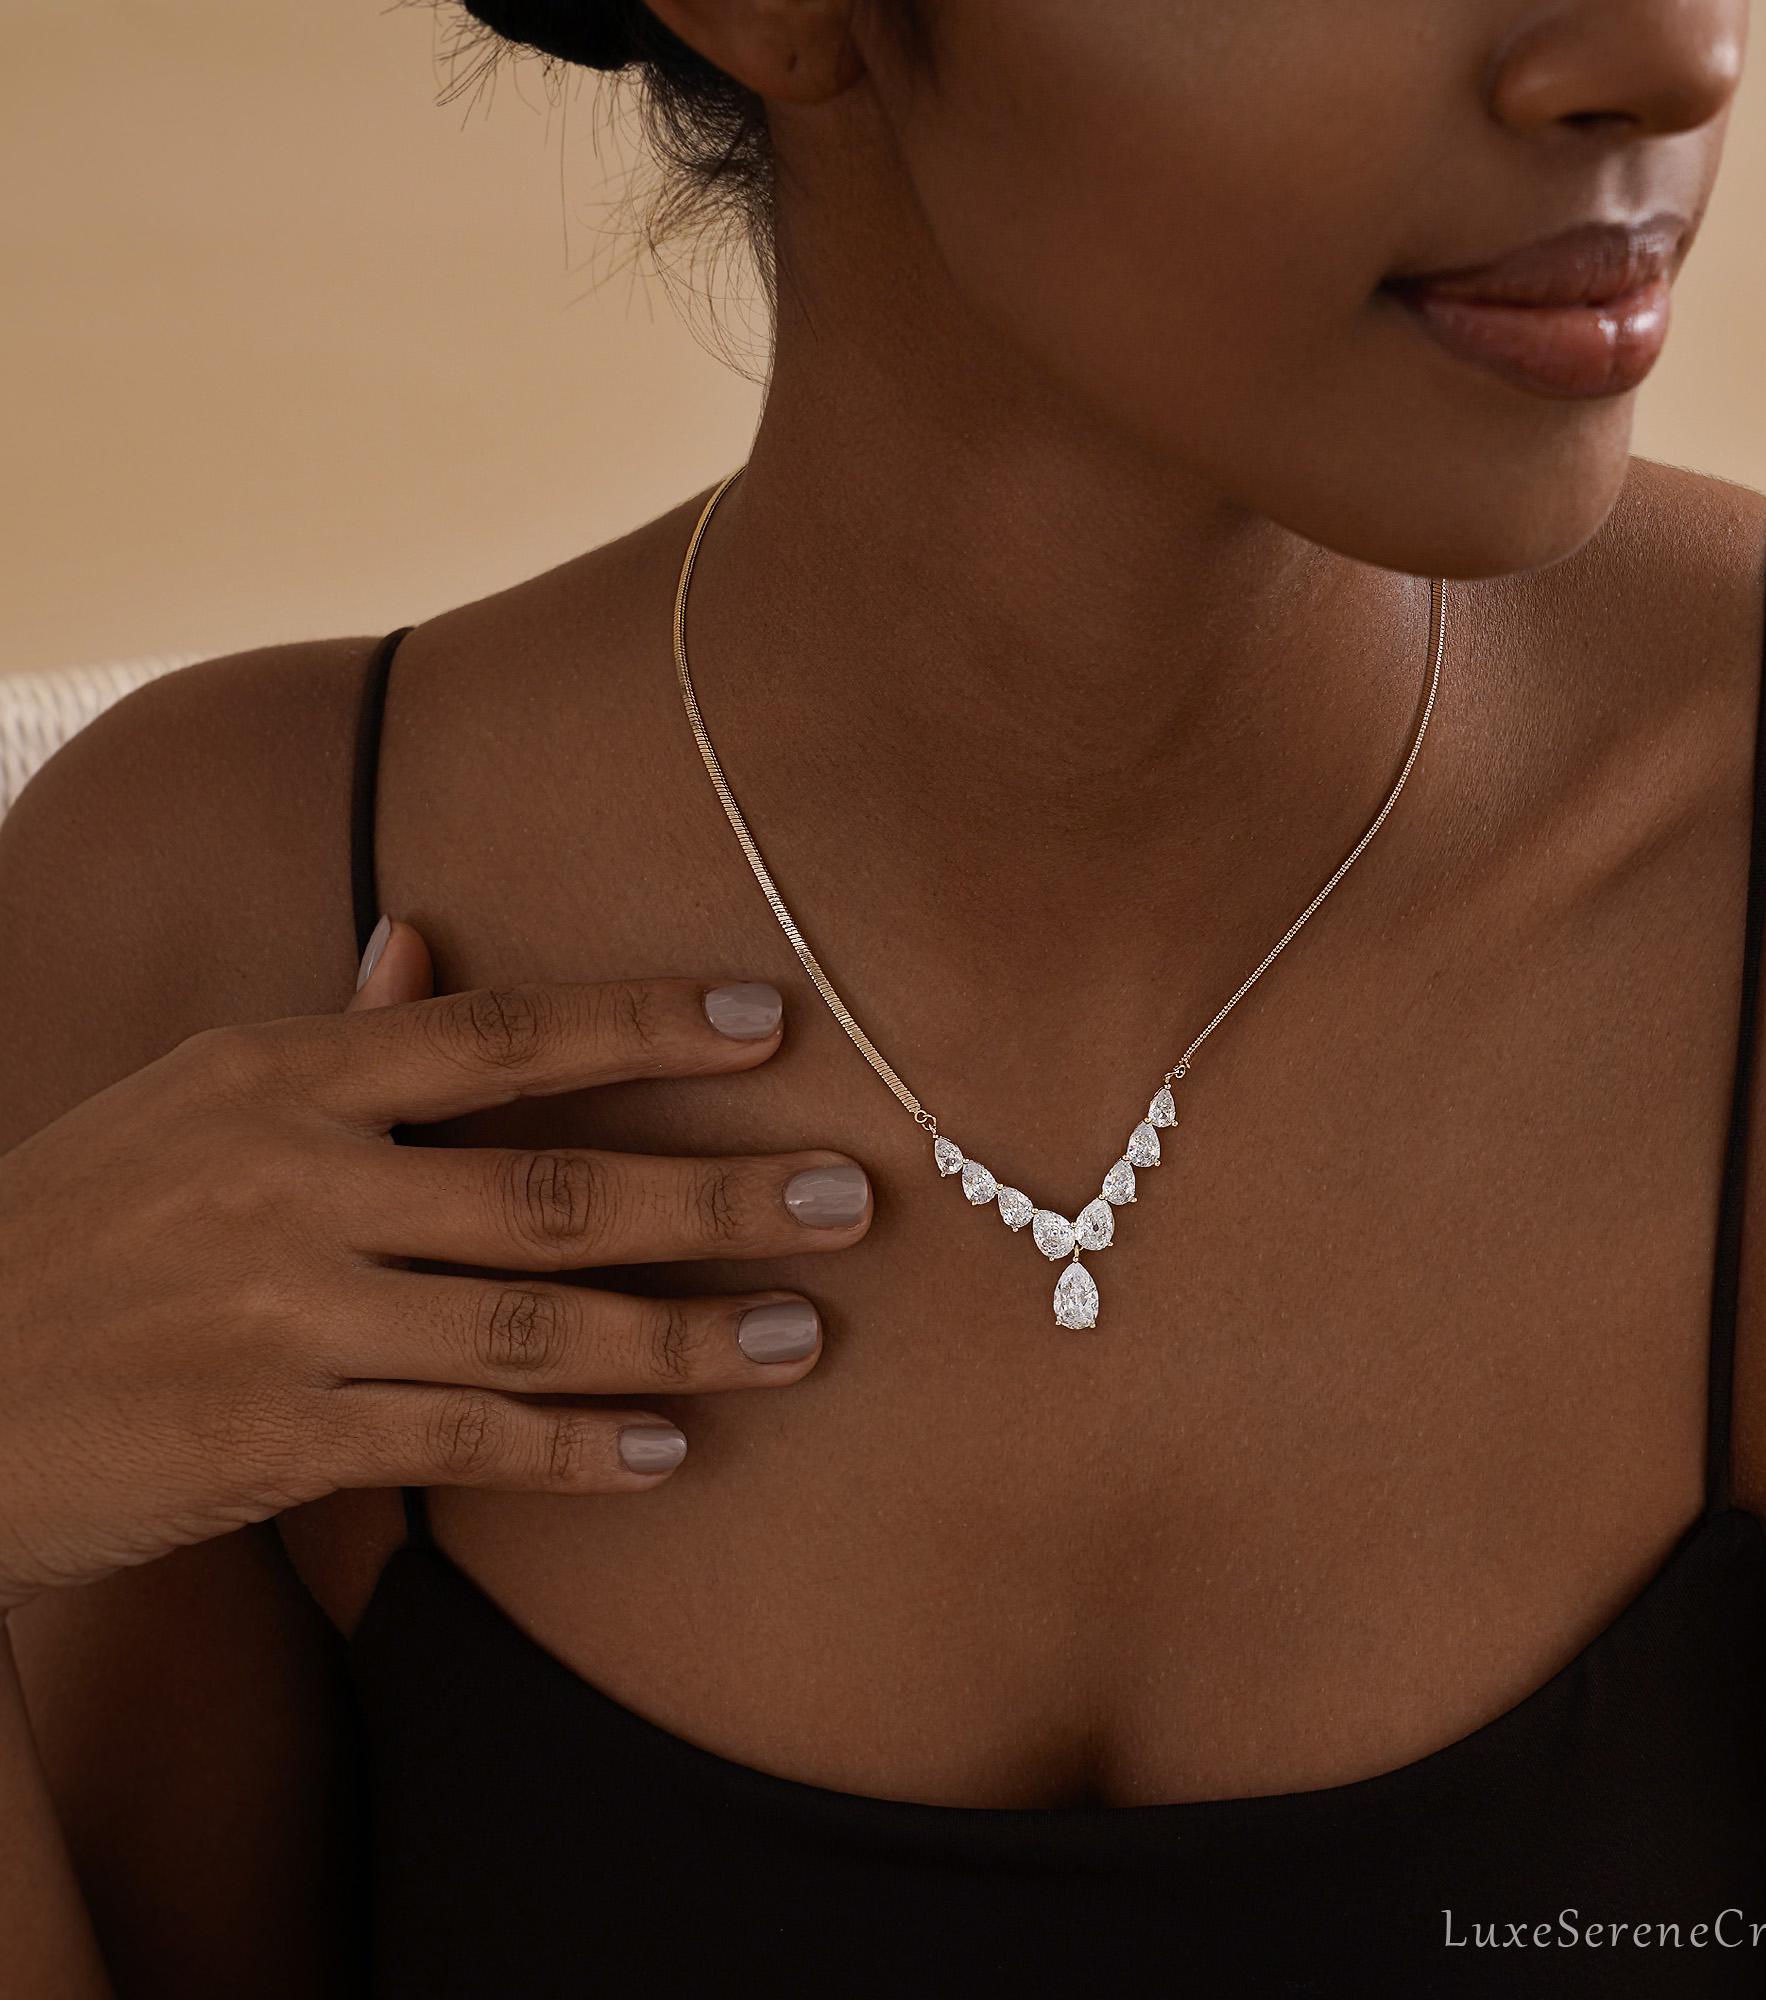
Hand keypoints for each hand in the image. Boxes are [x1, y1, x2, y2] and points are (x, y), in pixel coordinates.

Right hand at [0, 921, 868, 1614]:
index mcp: (278, 1075)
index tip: (773, 1021)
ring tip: (801, 1338)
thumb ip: (334, 1036)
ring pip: (528, 1324)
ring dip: (681, 1337)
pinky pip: (460, 1439)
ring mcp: (281, 1313)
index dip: (645, 1026)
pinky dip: (573, 1448)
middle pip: (549, 1188)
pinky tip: (666, 1452)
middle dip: (714, 1197)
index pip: (499, 1034)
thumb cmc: (87, 1228)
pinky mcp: (269, 1437)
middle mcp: (289, 1182)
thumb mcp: (193, 1103)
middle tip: (847, 1202)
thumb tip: (422, 939)